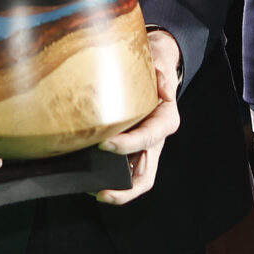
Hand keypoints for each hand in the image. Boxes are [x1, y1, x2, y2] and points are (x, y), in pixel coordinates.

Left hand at [96, 29, 182, 205]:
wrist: (154, 66)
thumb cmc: (155, 65)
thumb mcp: (160, 61)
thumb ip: (162, 72)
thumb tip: (165, 91)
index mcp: (165, 121)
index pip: (148, 138)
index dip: (128, 145)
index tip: (104, 144)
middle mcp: (155, 139)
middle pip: (146, 174)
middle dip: (125, 187)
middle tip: (100, 191)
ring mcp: (143, 148)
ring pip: (135, 178)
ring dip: (116, 188)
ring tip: (89, 189)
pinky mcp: (130, 148)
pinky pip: (122, 169)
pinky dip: (108, 178)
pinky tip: (89, 179)